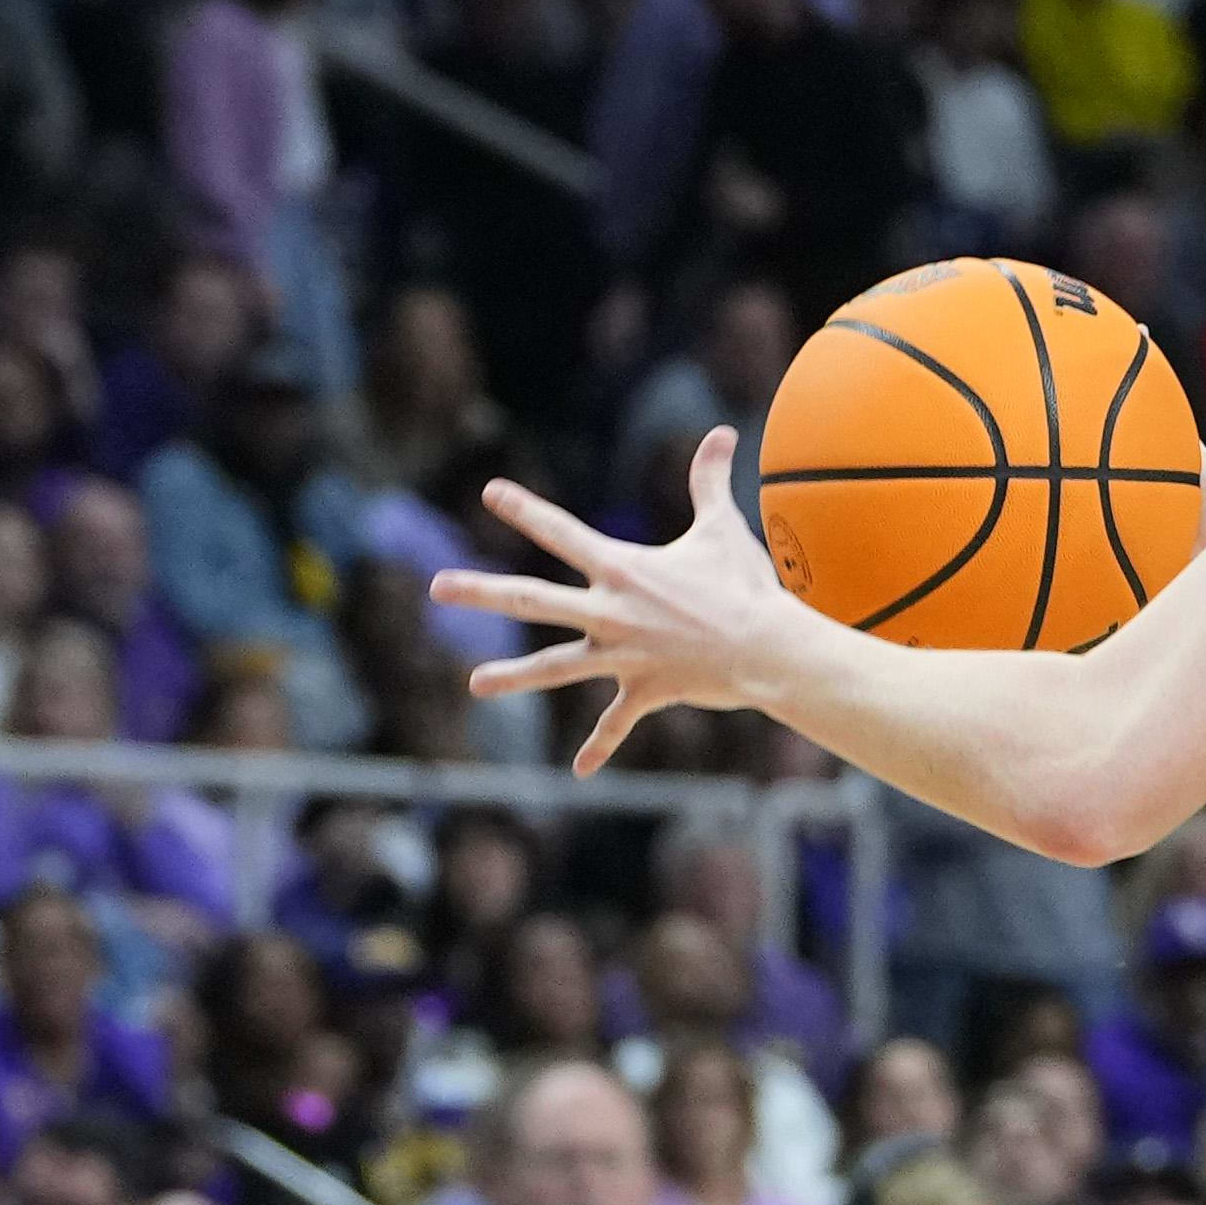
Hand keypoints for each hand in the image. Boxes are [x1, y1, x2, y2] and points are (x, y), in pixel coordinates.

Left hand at [430, 431, 796, 771]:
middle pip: (532, 599)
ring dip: (514, 677)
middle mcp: (609, 611)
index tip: (491, 495)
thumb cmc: (746, 586)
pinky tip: (578, 771)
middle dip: (481, 592)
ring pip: (556, 667)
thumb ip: (711, 481)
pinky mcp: (645, 690)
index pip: (561, 532)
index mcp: (621, 569)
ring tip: (476, 685)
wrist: (769, 648)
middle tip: (437, 588)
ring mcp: (623, 654)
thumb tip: (723, 433)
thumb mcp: (723, 528)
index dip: (524, 510)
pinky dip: (600, 746)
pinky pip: (617, 722)